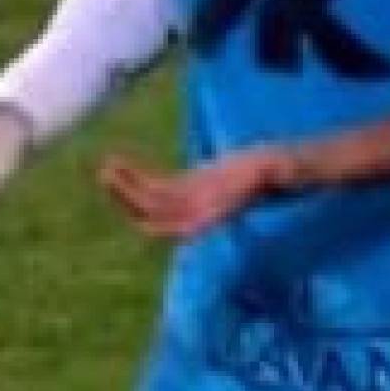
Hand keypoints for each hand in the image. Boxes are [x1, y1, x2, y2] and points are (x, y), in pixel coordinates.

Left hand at [98, 147, 287, 240]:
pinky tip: (117, 163)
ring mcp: (189, 201)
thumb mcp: (281, 169)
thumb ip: (279, 171)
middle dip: (130, 200)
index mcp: (217, 213)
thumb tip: (279, 168)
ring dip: (126, 188)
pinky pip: (154, 186)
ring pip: (150, 201)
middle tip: (106, 176)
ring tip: (105, 168)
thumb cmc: (284, 170)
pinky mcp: (185, 187)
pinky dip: (134, 177)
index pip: (179, 227)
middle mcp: (199, 212)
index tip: (133, 216)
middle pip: (157, 214)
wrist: (279, 169)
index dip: (156, 223)